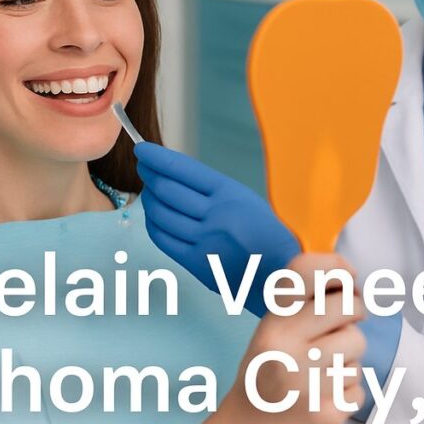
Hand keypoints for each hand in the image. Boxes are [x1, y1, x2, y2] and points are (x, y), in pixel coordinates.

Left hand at [134, 142, 300, 316]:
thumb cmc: (264, 233)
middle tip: (143, 168)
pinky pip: (164, 240)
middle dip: (149, 175)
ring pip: (162, 214)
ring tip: (148, 192)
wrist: (281, 272)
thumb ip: (212, 190)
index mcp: (231, 193)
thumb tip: (171, 176)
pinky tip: (152, 217)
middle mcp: (217, 215)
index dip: (158, 158)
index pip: (184, 169)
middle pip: (168, 190)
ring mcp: (206, 240)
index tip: (142, 150)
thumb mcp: (245, 199)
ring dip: (149, 200)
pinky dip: (153, 225)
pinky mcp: (198, 264)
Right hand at [219, 253, 366, 423]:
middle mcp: (285, 345)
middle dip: (356, 313)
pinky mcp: (323, 412)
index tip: (348, 276)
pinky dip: (347, 393)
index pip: (305, 271)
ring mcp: (304, 380)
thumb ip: (303, 309)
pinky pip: (359, 386)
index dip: (336, 265)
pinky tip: (322, 399)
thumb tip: (350, 283)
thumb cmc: (265, 379)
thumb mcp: (271, 335)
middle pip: (349, 305)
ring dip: (349, 359)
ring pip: (358, 347)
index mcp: (272, 322)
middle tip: (343, 327)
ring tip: (322, 373)